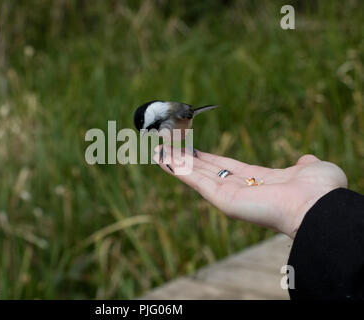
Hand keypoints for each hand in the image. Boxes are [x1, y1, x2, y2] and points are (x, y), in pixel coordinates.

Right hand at [153, 146, 347, 237]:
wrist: (317, 207)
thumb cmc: (319, 191)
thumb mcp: (312, 169)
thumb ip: (304, 164)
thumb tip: (305, 160)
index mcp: (257, 180)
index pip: (225, 167)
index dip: (208, 158)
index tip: (193, 149)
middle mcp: (239, 189)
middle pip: (205, 171)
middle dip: (186, 159)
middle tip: (167, 146)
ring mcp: (228, 195)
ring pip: (196, 176)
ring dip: (176, 162)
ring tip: (157, 150)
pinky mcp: (222, 199)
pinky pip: (195, 181)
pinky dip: (178, 170)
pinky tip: (163, 159)